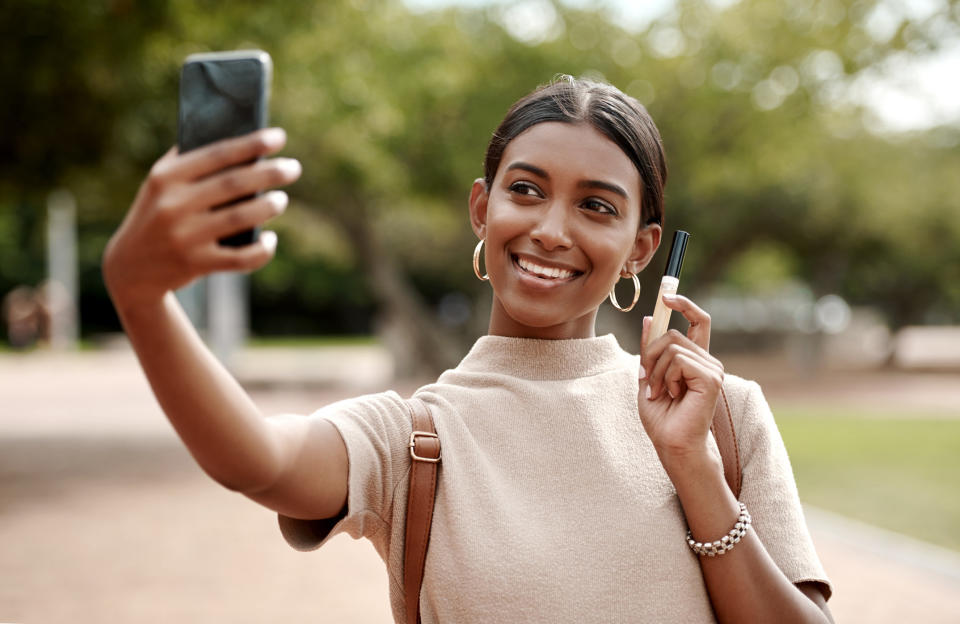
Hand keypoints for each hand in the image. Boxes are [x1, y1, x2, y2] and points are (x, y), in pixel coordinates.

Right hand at [102, 128, 300, 312]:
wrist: (131, 268)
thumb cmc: (157, 215)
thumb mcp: (160, 185)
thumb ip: (189, 161)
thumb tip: (240, 137)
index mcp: (166, 178)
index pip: (217, 154)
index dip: (251, 144)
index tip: (279, 137)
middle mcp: (173, 205)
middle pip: (233, 184)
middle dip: (270, 173)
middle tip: (294, 168)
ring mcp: (184, 236)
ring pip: (240, 218)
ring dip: (268, 206)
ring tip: (282, 199)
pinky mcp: (196, 264)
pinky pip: (240, 258)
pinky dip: (262, 249)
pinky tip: (270, 239)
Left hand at [637, 293, 724, 465]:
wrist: (671, 444)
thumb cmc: (662, 417)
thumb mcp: (648, 376)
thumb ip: (649, 349)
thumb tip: (647, 319)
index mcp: (695, 360)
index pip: (698, 321)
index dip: (685, 304)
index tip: (667, 296)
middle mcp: (708, 361)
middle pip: (671, 334)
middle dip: (649, 354)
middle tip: (647, 380)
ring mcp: (712, 369)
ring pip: (671, 347)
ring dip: (655, 371)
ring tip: (660, 393)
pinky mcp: (711, 378)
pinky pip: (678, 360)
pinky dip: (666, 377)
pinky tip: (672, 395)